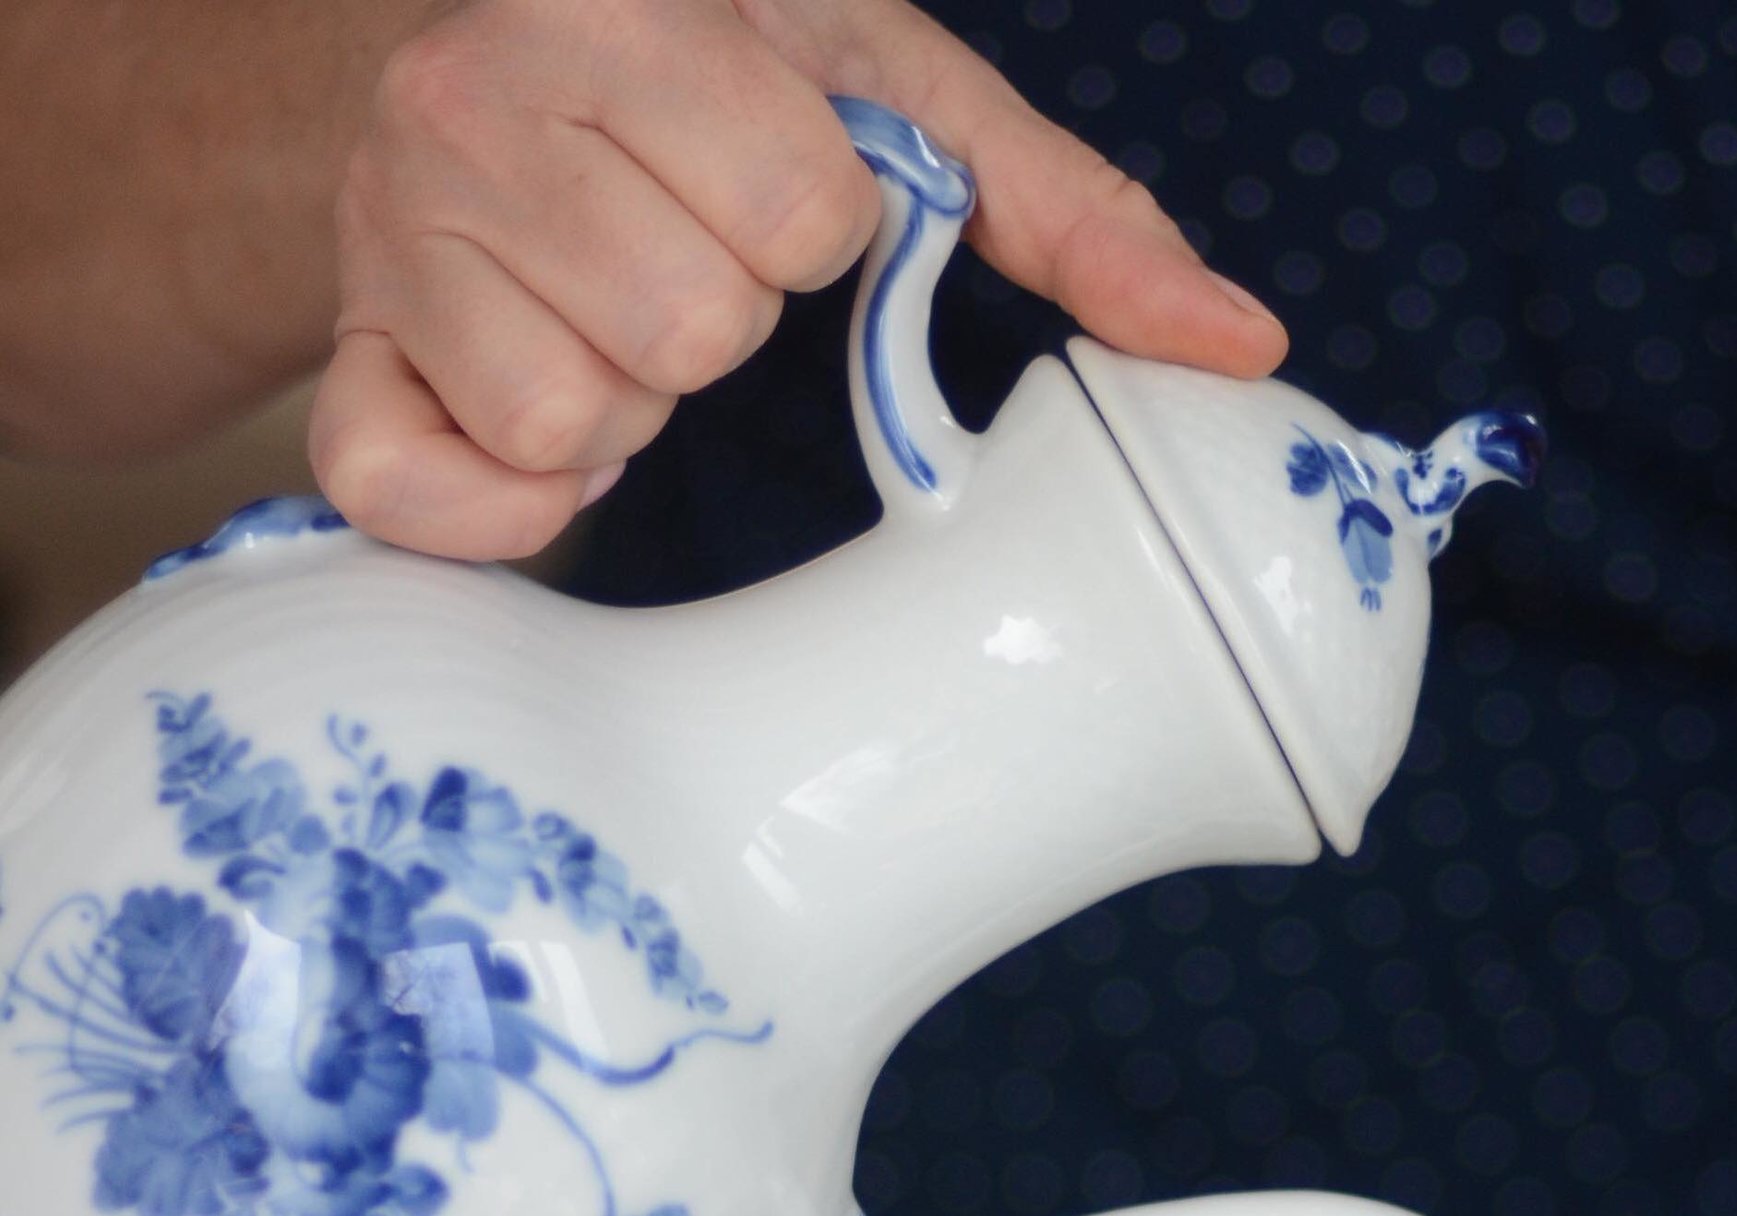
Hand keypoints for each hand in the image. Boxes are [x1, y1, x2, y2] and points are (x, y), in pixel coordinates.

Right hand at [310, 0, 1284, 558]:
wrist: (451, 41)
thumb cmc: (705, 71)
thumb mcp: (891, 88)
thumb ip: (1067, 215)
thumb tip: (1242, 349)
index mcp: (621, 4)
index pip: (801, 217)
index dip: (815, 229)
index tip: (771, 189)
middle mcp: (472, 98)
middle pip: (690, 324)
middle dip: (717, 314)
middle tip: (675, 251)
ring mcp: (390, 232)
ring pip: (574, 413)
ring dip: (622, 398)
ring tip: (600, 311)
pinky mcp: (347, 355)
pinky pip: (419, 490)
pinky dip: (499, 498)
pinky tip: (530, 420)